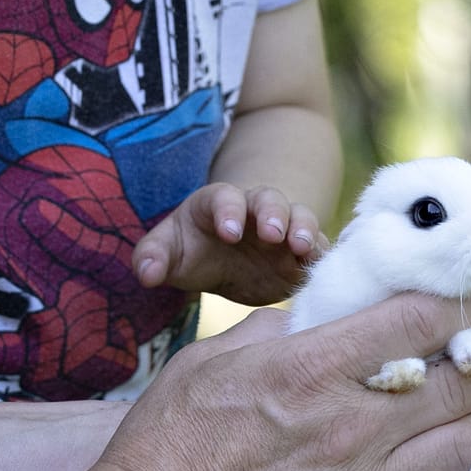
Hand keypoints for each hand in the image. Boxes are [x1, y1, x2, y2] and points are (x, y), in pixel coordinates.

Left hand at [133, 181, 325, 305]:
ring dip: (304, 230)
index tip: (228, 233)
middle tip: (274, 234)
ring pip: (301, 217)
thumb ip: (152, 258)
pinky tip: (325, 269)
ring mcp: (282, 229)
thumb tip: (146, 274)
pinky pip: (319, 247)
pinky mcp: (301, 254)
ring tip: (303, 249)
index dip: (228, 211)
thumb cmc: (190, 250)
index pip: (223, 197)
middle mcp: (254, 209)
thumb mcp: (166, 253)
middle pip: (269, 199)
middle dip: (273, 213)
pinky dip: (323, 255)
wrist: (222, 260)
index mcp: (217, 203)